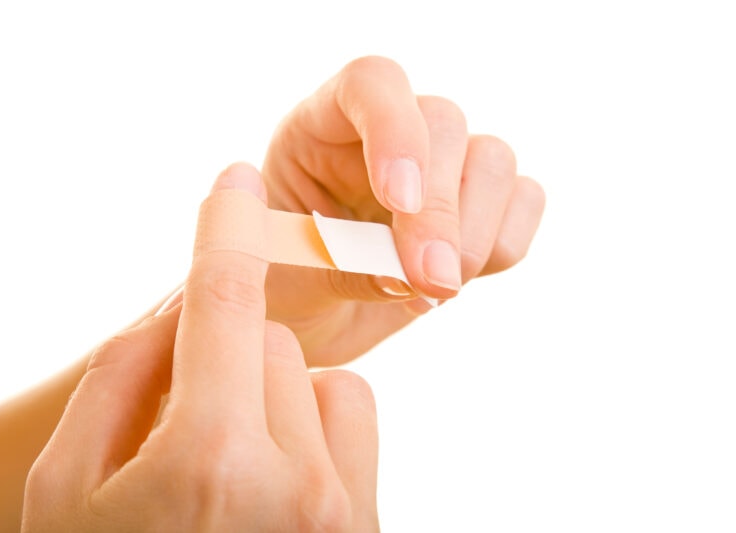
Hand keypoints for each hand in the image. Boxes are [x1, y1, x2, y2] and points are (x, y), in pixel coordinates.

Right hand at [22, 164, 378, 531]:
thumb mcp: (68, 487)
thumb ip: (119, 384)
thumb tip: (173, 318)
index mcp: (208, 460)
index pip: (225, 303)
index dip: (226, 231)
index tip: (234, 183)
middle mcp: (294, 482)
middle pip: (273, 344)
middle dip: (226, 361)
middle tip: (187, 423)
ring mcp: (343, 510)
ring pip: (322, 376)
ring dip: (275, 394)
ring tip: (235, 463)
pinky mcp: (369, 523)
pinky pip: (352, 419)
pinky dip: (316, 425)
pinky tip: (280, 478)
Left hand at [262, 56, 545, 365]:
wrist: (309, 322)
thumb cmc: (283, 290)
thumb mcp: (285, 280)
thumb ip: (340, 266)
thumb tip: (414, 274)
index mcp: (320, 127)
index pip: (370, 84)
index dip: (394, 131)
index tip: (398, 203)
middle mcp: (387, 134)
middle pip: (444, 122)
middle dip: (441, 211)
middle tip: (429, 282)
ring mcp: (440, 165)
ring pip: (494, 159)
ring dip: (475, 234)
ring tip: (433, 291)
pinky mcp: (479, 204)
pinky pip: (523, 201)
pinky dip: (502, 247)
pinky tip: (451, 286)